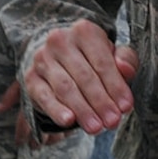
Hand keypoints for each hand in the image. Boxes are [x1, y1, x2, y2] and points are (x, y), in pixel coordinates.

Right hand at [22, 17, 137, 136]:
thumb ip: (126, 60)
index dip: (116, 86)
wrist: (58, 58)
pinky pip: (44, 96)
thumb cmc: (92, 58)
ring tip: (96, 127)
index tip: (126, 107)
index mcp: (84, 31)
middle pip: (84, 76)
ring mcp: (43, 58)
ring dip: (82, 110)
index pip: (102, 62)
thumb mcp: (112, 55)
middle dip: (101, 102)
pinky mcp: (31, 77)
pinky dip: (56, 110)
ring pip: (65, 87)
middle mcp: (60, 40)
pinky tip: (68, 121)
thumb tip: (126, 69)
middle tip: (112, 122)